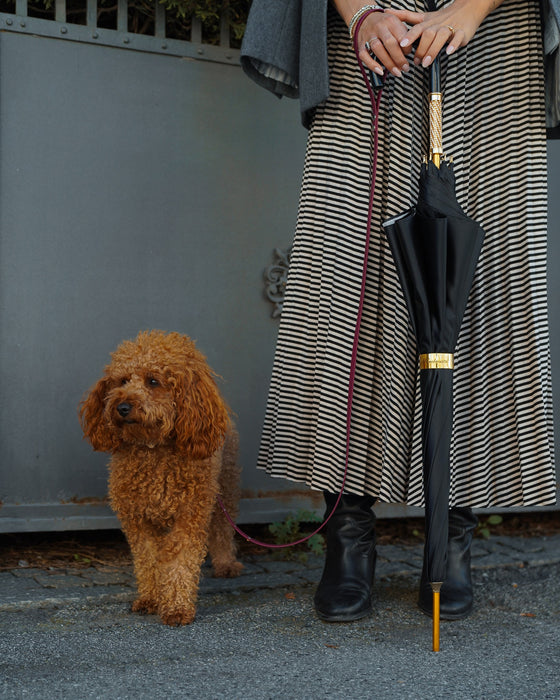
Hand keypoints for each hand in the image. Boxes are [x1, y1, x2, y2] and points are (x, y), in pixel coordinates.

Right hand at [355, 11, 411, 76]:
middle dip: (399, 58)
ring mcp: (369, 36)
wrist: (365, 19)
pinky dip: (372, 65)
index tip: (409, 56)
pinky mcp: (360, 44)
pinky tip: (380, 72)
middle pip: (390, 43)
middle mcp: (379, 27)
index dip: (407, 48)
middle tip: (405, 68)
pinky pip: (364, 56)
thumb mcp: (396, 23)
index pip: (401, 36)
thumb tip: (409, 52)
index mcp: (391, 21)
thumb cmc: (384, 25)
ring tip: (396, 72)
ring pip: (378, 49)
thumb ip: (403, 35)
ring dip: (388, 63)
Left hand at [386, 0, 500, 67]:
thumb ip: (405, 17)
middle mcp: (437, 25)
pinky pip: (458, 38)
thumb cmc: (441, 17)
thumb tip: (387, 11)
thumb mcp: (422, 17)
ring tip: (426, 62)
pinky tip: (448, 52)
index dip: (409, 36)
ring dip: (433, 50)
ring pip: (441, 37)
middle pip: (428, 35)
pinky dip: (453, 45)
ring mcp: (450, 28)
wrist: (466, 9)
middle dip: (420, 49)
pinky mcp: (462, 33)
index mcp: (427, 23)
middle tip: (415, 62)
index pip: (417, 29)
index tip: (402, 45)